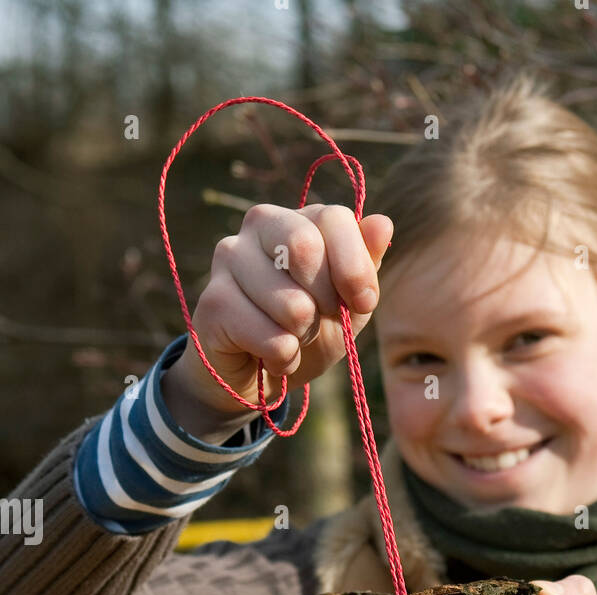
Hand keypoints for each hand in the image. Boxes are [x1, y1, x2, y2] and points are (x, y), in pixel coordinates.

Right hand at [161, 202, 392, 429]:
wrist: (264, 373)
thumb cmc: (309, 329)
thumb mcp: (348, 301)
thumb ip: (366, 265)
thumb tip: (383, 224)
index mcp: (298, 217)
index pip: (334, 218)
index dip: (356, 268)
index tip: (364, 302)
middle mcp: (259, 224)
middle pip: (305, 248)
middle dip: (327, 300)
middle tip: (320, 319)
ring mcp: (230, 258)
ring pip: (291, 304)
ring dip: (304, 336)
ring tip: (291, 338)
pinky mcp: (213, 302)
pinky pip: (270, 337)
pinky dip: (284, 358)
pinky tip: (273, 356)